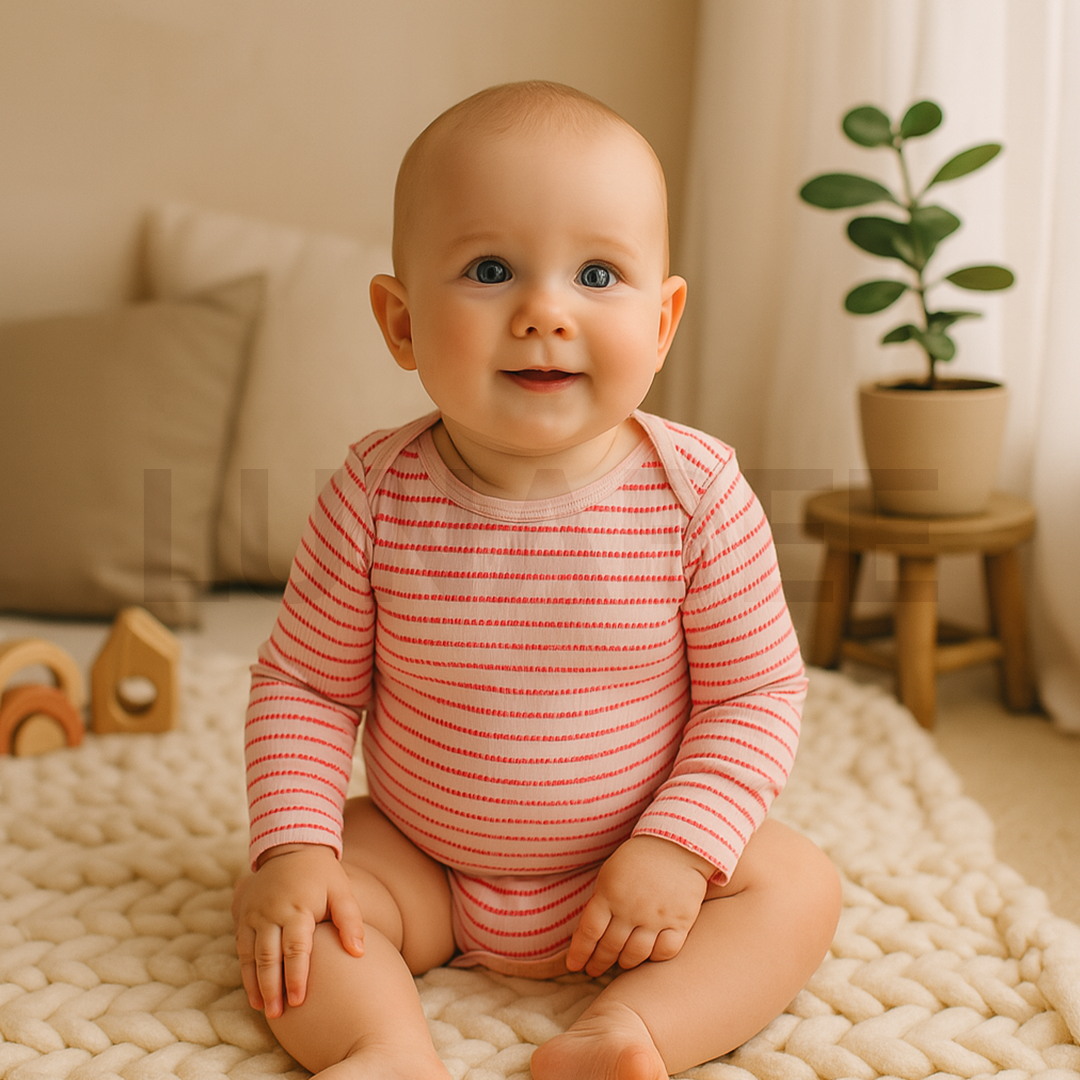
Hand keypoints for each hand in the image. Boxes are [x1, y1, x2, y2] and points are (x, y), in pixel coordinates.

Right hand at [232, 844, 364, 1017]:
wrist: (290, 848)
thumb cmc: (321, 874)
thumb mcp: (341, 889)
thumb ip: (350, 920)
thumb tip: (358, 952)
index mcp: (298, 907)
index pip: (296, 948)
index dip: (297, 975)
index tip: (299, 1000)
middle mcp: (272, 912)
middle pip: (269, 956)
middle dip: (273, 987)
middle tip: (278, 1014)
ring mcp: (254, 915)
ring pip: (251, 956)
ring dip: (256, 985)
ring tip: (265, 1009)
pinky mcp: (243, 917)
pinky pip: (242, 949)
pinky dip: (246, 973)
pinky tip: (253, 994)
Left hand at [566, 836, 712, 976]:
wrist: (677, 844)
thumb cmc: (638, 858)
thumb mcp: (610, 874)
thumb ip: (601, 902)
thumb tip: (589, 934)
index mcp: (609, 894)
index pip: (589, 932)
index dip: (579, 952)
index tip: (574, 966)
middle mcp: (631, 909)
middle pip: (610, 946)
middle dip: (599, 962)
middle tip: (594, 970)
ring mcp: (656, 917)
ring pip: (635, 954)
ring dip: (624, 963)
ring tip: (620, 964)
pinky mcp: (680, 921)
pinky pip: (665, 951)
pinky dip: (654, 958)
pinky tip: (648, 957)